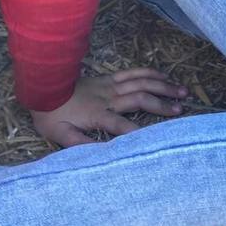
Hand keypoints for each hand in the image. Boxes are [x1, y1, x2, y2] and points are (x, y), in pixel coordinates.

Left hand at [30, 68, 188, 146]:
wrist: (42, 87)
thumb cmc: (51, 115)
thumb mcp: (59, 135)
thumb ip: (80, 143)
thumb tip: (103, 153)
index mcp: (97, 114)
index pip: (121, 125)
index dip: (137, 133)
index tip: (157, 139)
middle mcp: (108, 98)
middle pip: (140, 99)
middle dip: (161, 105)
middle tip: (180, 110)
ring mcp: (111, 85)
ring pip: (142, 83)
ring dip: (163, 86)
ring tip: (182, 91)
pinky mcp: (109, 78)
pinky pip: (134, 73)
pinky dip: (151, 73)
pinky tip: (165, 76)